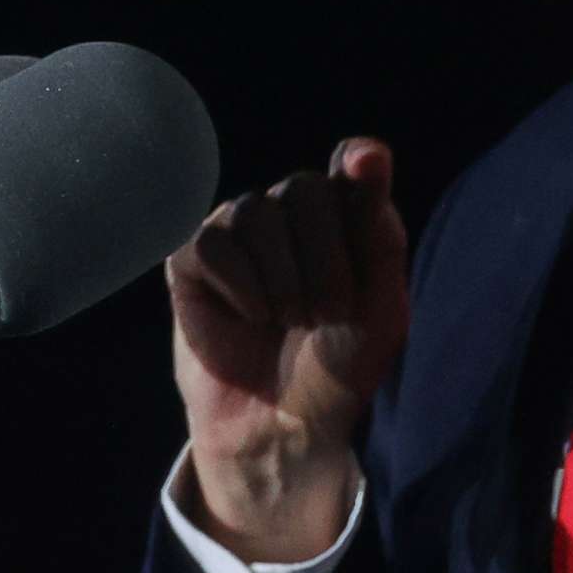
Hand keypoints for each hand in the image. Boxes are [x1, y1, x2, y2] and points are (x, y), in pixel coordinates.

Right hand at [166, 139, 408, 561]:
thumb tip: (369, 147)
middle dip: (323, 265)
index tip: (361, 176)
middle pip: (303, 190)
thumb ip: (378, 232)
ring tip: (285, 322)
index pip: (353, 165)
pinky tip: (249, 317)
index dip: (355, 176)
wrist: (286, 425)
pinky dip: (239, 288)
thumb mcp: (380, 308)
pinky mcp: (192, 258)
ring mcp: (238, 230)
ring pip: (254, 215)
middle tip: (324, 316)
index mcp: (345, 215)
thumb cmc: (340, 366)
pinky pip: (211, 244)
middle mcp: (290, 210)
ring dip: (281, 284)